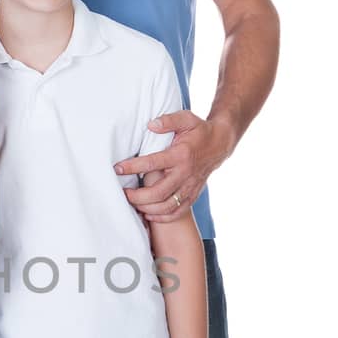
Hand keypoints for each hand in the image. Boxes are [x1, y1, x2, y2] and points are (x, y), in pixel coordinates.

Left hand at [114, 110, 233, 221]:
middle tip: (123, 193)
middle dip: (138, 197)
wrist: (220, 144)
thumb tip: (150, 125)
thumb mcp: (186, 119)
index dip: (132, 167)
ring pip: (167, 206)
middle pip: (159, 193)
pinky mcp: (193, 195)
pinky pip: (177, 212)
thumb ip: (168, 120)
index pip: (152, 163)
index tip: (117, 168)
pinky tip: (148, 215)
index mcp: (181, 155)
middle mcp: (185, 173)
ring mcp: (190, 187)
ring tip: (133, 204)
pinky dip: (162, 218)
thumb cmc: (199, 131)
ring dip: (148, 209)